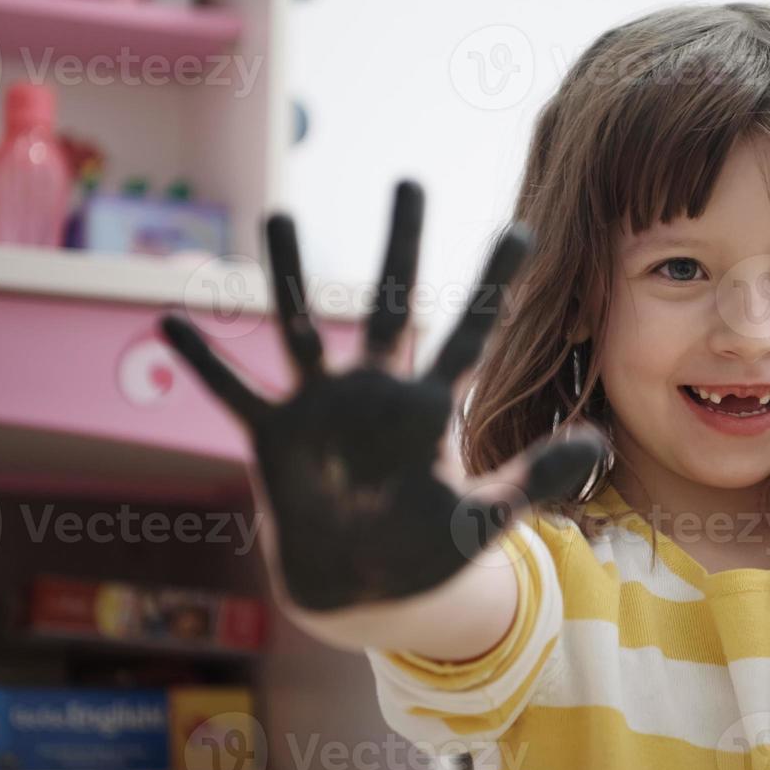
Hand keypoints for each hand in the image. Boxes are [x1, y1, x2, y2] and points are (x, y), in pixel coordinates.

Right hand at [160, 181, 605, 611]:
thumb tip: (598, 441)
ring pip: (302, 326)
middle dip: (402, 245)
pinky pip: (233, 391)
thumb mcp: (484, 520)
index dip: (495, 286)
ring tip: (279, 212)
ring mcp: (320, 408)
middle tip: (410, 180)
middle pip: (391, 303)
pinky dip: (205, 362)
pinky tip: (171, 320)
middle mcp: (375, 391)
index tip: (522, 229)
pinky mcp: (273, 437)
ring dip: (289, 276)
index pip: (470, 333)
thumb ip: (535, 480)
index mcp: (429, 407)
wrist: (360, 589)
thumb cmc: (423, 551)